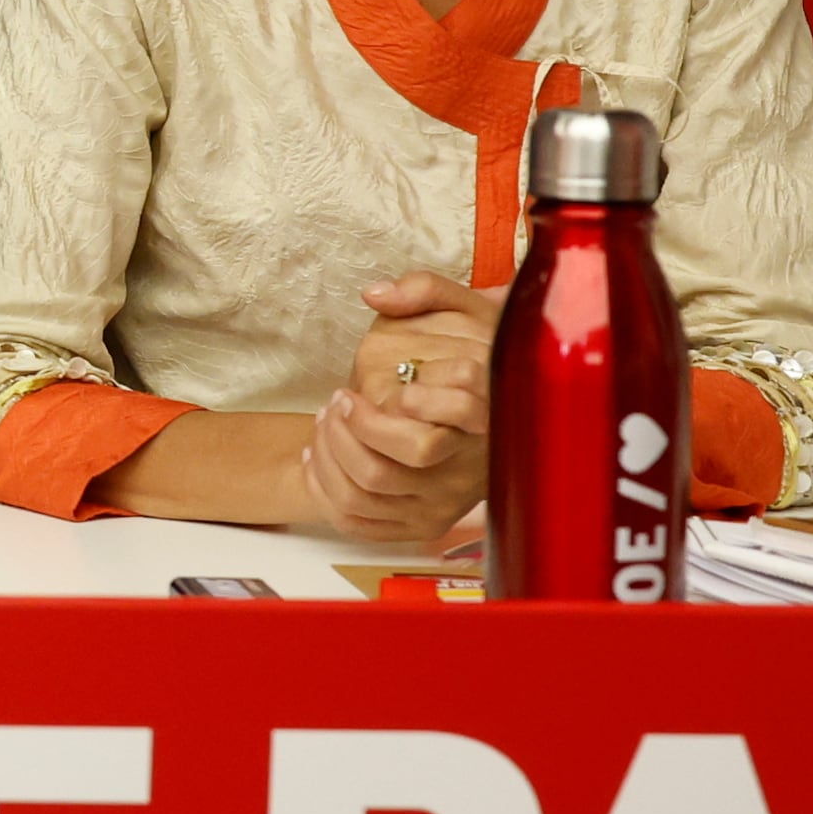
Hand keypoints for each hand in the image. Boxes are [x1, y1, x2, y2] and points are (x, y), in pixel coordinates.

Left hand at [302, 273, 500, 541]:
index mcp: (490, 411)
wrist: (494, 409)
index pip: (463, 409)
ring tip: (325, 422)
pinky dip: (327, 491)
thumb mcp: (464, 309)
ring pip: (373, 489)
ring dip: (332, 454)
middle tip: (338, 401)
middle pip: (406, 457)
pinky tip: (318, 458)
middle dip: (354, 428)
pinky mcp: (424, 523)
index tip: (386, 385)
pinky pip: (362, 521)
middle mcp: (472, 463)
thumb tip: (376, 294)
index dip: (419, 396)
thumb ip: (425, 289)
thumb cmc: (474, 353)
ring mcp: (447, 500)